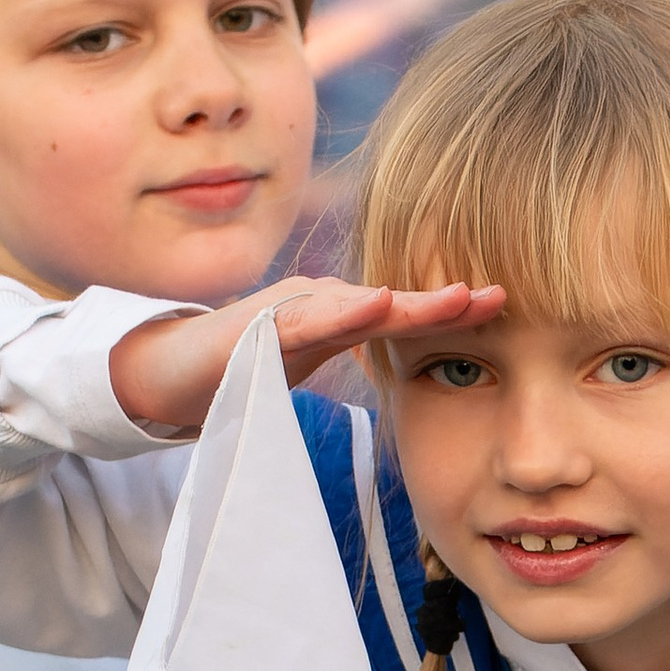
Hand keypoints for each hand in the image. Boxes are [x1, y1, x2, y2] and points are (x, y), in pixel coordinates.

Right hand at [110, 278, 504, 433]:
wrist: (165, 374)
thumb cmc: (241, 370)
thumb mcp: (308, 364)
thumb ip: (350, 355)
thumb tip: (406, 373)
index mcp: (337, 319)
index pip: (405, 316)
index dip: (454, 312)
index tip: (504, 306)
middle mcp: (318, 304)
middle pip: (393, 305)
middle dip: (446, 302)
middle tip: (497, 295)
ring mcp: (287, 312)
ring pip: (357, 306)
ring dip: (409, 304)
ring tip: (456, 299)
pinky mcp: (255, 328)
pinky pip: (304, 320)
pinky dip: (341, 313)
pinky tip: (374, 304)